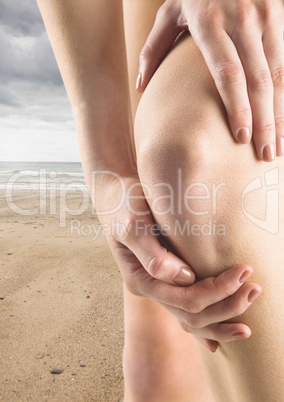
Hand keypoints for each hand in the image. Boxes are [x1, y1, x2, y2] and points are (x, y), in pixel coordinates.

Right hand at [94, 173, 261, 351]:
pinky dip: (209, 322)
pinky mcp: (167, 280)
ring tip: (250, 301)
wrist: (117, 197)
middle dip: (226, 306)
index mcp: (139, 278)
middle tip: (255, 289)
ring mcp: (158, 286)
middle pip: (191, 314)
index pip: (184, 298)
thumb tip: (183, 278)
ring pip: (191, 317)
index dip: (216, 291)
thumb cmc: (124, 205)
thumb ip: (152, 253)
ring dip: (223, 315)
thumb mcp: (132, 224)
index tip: (241, 272)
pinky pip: (188, 308)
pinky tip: (226, 334)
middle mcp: (150, 288)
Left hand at [136, 0, 283, 161]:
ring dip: (281, 114)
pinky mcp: (281, 14)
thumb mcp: (169, 13)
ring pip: (279, 74)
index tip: (241, 138)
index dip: (237, 108)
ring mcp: (267, 17)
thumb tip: (140, 88)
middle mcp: (243, 21)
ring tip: (279, 146)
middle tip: (267, 154)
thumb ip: (153, 50)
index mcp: (210, 25)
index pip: (228, 74)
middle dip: (266, 122)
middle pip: (259, 81)